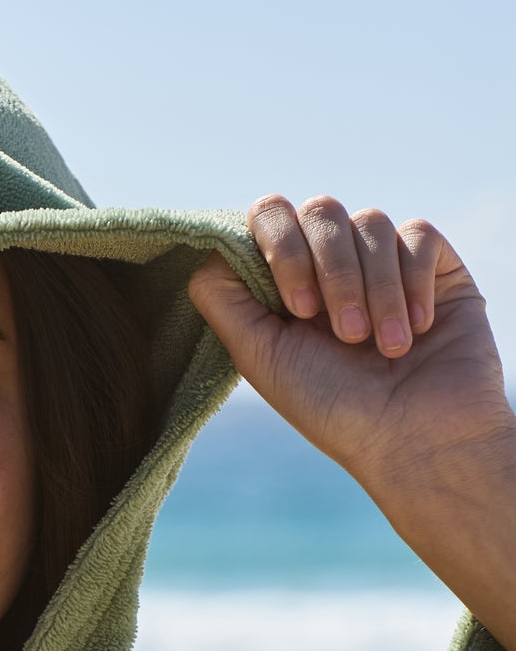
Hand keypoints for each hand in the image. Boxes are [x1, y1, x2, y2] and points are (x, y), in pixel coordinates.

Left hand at [186, 195, 508, 495]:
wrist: (415, 441)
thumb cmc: (334, 409)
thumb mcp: (260, 356)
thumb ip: (222, 298)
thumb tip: (214, 244)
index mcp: (289, 283)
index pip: (270, 217)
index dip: (280, 247)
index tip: (297, 309)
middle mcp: (335, 266)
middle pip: (319, 210)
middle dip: (330, 270)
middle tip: (344, 334)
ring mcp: (385, 263)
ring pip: (370, 222)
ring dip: (373, 288)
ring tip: (382, 347)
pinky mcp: (436, 267)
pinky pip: (417, 234)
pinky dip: (411, 282)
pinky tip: (415, 330)